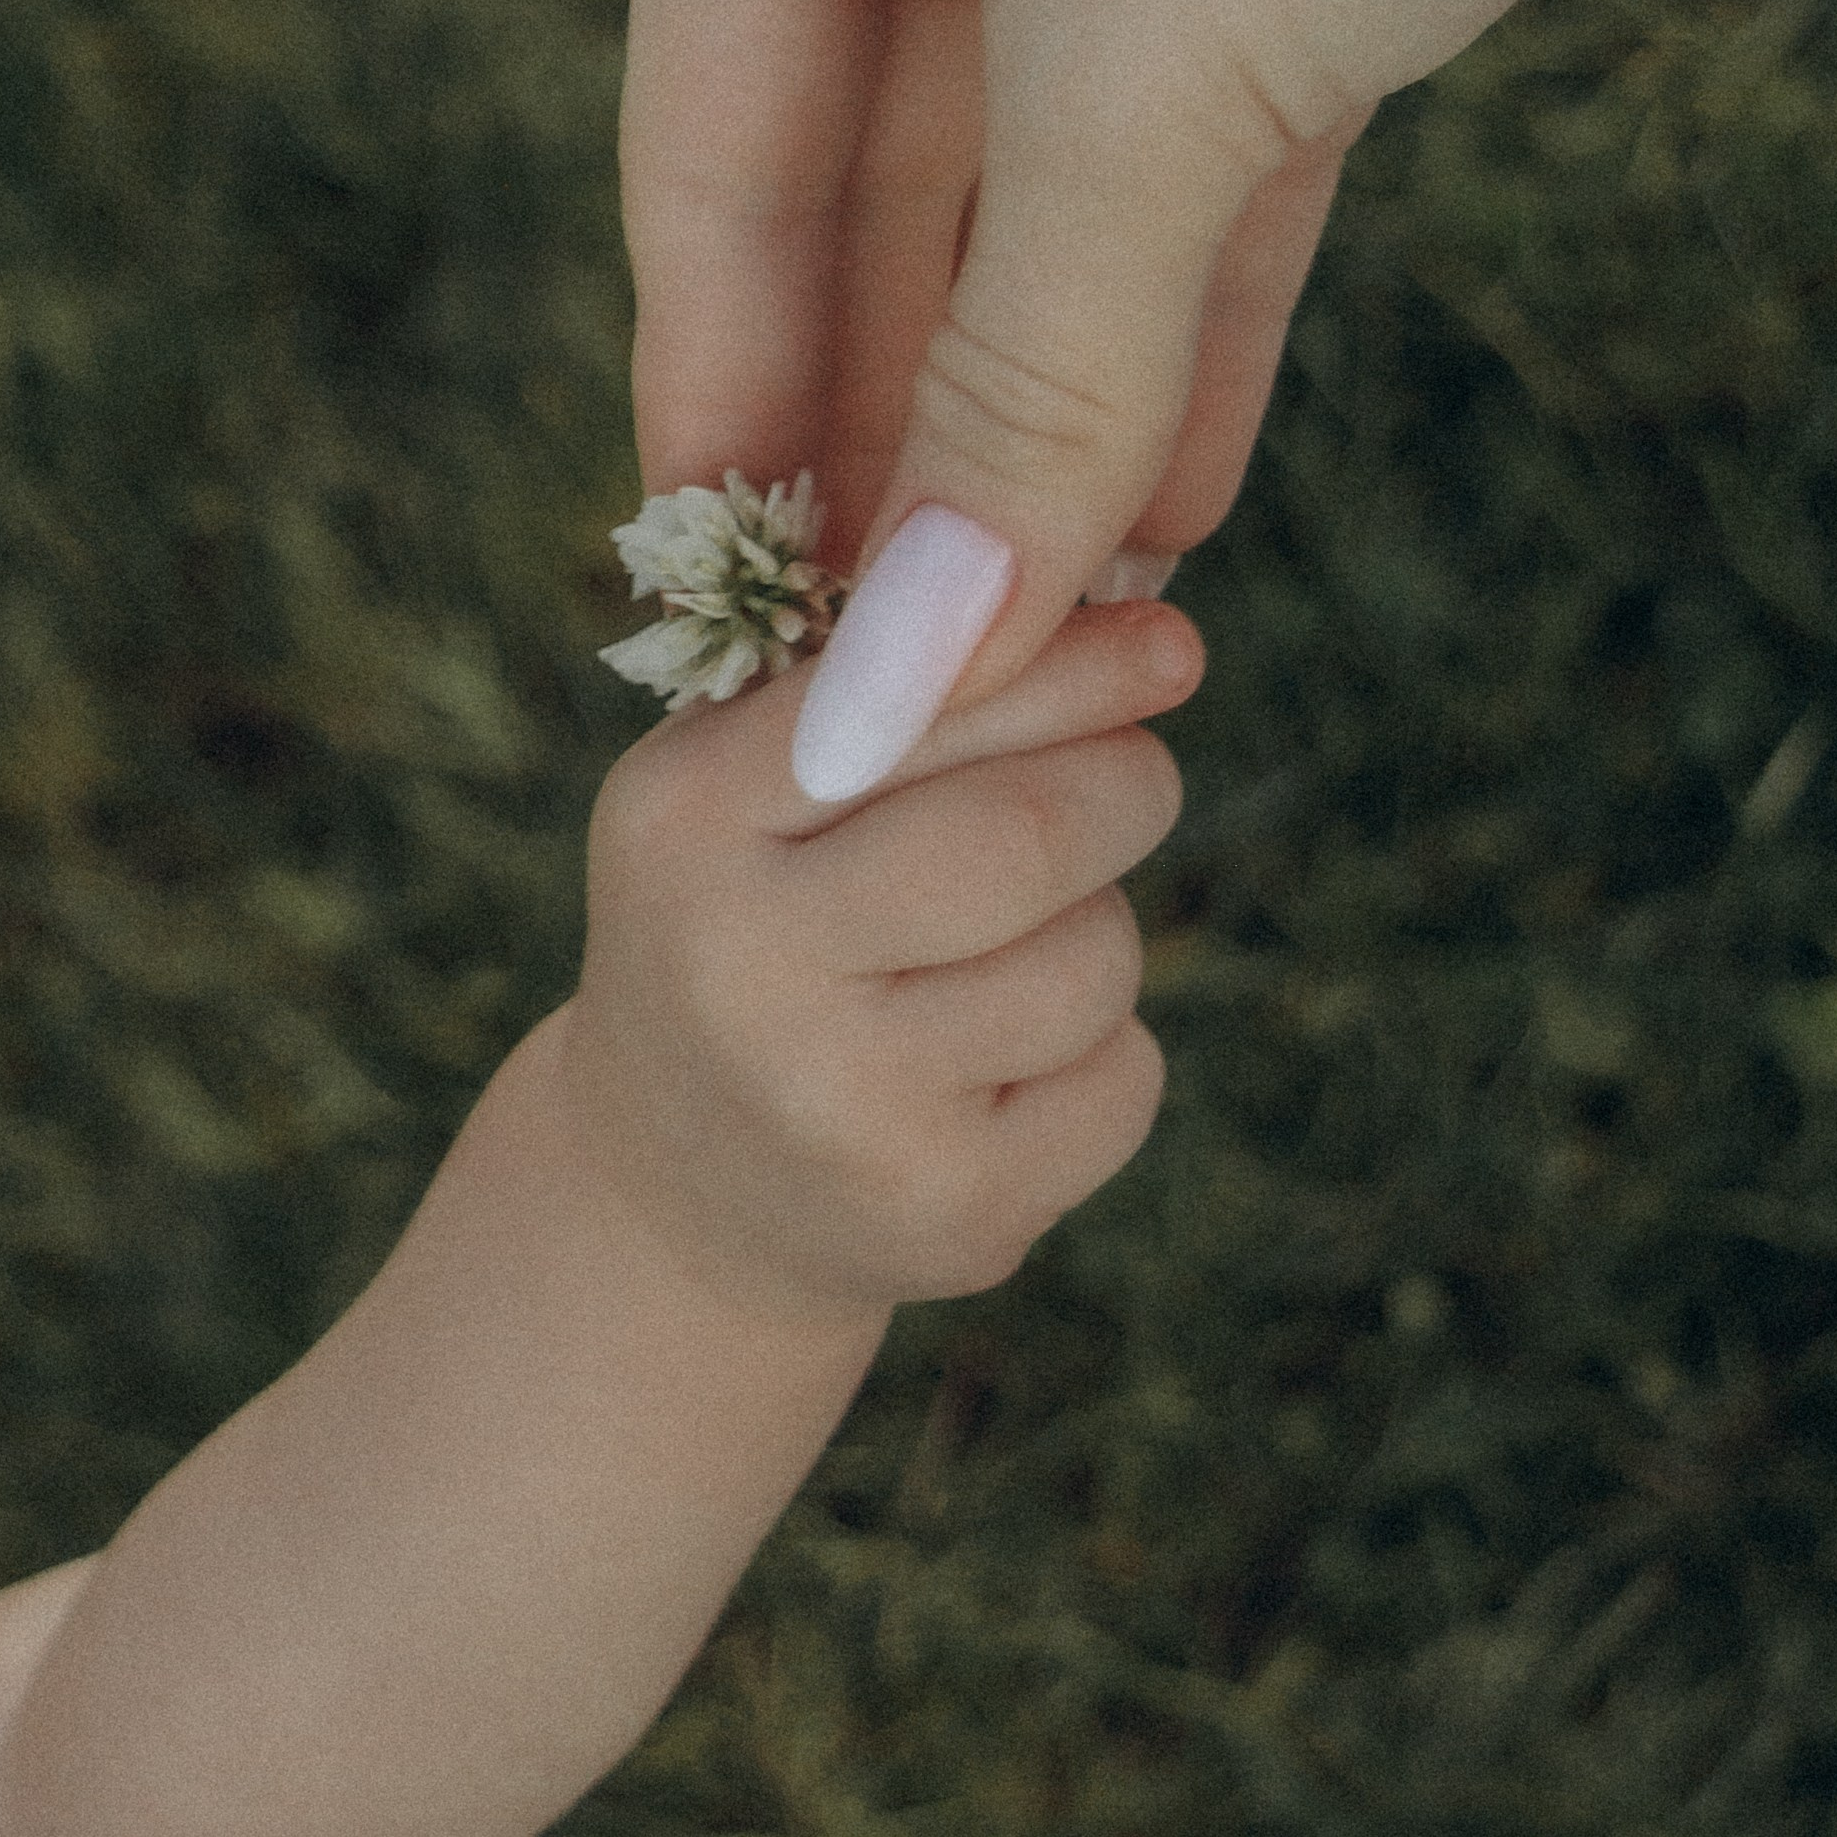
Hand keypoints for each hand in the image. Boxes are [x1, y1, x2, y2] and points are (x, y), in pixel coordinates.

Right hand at [559, 597, 1201, 1322]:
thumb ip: (897, 683)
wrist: (673, 1194)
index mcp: (684, 816)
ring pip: (1093, 960)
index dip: (1072, 667)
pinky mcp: (945, 1216)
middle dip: (1122, 786)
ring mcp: (840, 1109)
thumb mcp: (750, 786)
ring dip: (1101, 932)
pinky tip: (1008, 1071)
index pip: (921, 704)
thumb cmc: (755, 922)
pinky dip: (1106, 1055)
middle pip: (1028, 834)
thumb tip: (1148, 620)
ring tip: (1016, 951)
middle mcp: (741, 967)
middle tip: (1130, 781)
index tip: (1163, 646)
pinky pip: (1124, 1080)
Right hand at [621, 0, 1694, 797]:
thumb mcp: (1146, 85)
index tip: (729, 621)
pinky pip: (1195, 168)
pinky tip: (1164, 516)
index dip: (725, 403)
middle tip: (884, 668)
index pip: (708, 155)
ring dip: (1044, 412)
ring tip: (1020, 635)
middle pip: (868, 191)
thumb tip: (901, 683)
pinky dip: (1182, 332)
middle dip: (896, 433)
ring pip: (1043, 194)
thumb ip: (1023, 393)